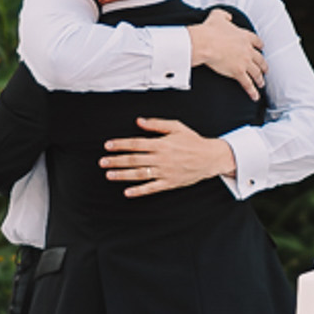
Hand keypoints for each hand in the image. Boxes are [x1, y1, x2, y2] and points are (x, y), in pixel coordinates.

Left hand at [102, 119, 236, 195]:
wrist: (210, 158)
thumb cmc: (193, 142)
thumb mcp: (177, 127)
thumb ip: (157, 124)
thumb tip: (139, 121)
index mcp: (162, 144)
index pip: (136, 143)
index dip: (120, 144)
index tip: (108, 145)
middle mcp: (161, 158)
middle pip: (134, 159)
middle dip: (116, 160)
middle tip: (102, 161)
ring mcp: (165, 172)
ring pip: (140, 174)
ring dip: (122, 175)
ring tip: (109, 174)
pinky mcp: (170, 183)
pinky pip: (152, 187)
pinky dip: (139, 190)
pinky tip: (127, 192)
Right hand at [188, 10, 266, 100]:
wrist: (205, 42)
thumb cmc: (209, 29)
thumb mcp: (218, 16)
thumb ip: (225, 15)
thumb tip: (228, 17)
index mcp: (244, 36)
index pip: (257, 41)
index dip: (260, 46)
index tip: (261, 48)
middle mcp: (248, 49)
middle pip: (260, 59)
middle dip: (263, 65)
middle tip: (265, 70)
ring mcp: (244, 61)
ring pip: (256, 72)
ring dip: (260, 79)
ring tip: (261, 84)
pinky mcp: (238, 72)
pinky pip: (248, 83)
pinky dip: (252, 91)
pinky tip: (255, 97)